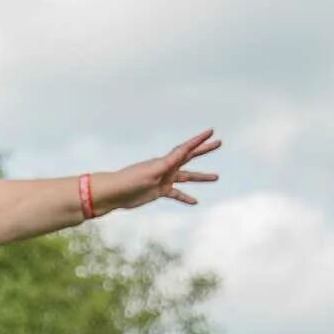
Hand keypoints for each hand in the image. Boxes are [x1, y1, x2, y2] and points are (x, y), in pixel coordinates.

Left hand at [98, 129, 220, 213]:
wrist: (114, 193)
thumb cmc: (129, 180)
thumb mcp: (151, 171)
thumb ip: (168, 162)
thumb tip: (181, 152)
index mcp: (165, 161)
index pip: (186, 148)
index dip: (199, 140)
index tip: (211, 131)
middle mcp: (166, 167)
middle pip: (190, 157)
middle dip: (204, 150)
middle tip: (219, 143)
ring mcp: (164, 179)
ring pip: (187, 177)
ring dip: (201, 177)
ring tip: (216, 177)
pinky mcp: (159, 191)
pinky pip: (176, 194)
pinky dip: (185, 197)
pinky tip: (195, 201)